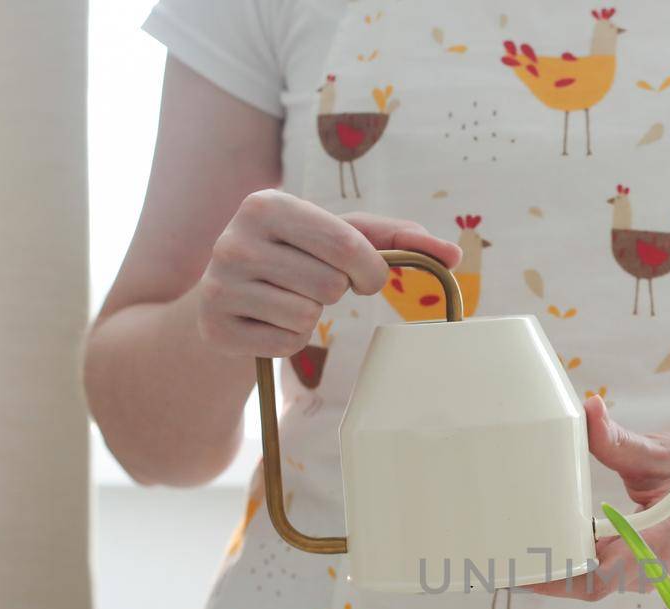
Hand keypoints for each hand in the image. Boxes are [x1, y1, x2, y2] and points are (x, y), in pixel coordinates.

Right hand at [194, 189, 460, 356]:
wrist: (225, 297)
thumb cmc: (298, 258)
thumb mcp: (340, 236)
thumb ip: (397, 239)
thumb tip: (453, 255)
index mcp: (267, 204)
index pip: (347, 246)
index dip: (370, 270)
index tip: (365, 275)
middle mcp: (235, 239)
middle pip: (330, 285)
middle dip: (338, 292)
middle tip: (320, 285)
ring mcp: (220, 284)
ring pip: (307, 317)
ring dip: (312, 317)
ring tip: (288, 299)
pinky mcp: (216, 326)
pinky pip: (286, 344)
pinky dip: (290, 340)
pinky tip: (270, 322)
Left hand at [530, 396, 669, 601]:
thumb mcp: (664, 450)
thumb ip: (618, 440)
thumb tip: (585, 410)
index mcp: (659, 542)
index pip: (597, 575)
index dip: (555, 576)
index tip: (518, 566)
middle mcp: (655, 564)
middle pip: (590, 586)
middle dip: (547, 577)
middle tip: (502, 557)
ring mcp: (654, 566)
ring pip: (599, 582)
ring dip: (562, 570)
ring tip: (518, 551)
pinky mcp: (651, 558)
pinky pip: (609, 570)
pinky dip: (580, 561)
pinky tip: (552, 541)